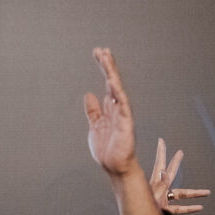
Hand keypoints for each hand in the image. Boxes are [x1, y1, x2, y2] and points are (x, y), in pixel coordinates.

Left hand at [83, 47, 140, 178]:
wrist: (113, 165)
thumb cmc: (106, 147)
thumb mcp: (95, 125)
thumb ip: (93, 111)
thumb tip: (89, 95)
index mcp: (110, 107)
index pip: (107, 82)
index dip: (104, 68)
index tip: (98, 53)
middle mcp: (117, 106)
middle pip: (112, 81)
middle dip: (107, 66)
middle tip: (101, 50)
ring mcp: (122, 113)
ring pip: (117, 88)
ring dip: (111, 73)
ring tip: (106, 58)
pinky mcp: (125, 122)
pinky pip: (122, 104)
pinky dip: (117, 92)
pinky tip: (111, 81)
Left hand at [147, 139, 205, 214]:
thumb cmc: (141, 212)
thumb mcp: (152, 196)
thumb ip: (160, 184)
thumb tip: (164, 171)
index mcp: (155, 183)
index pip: (160, 164)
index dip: (161, 152)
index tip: (161, 140)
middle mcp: (159, 189)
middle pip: (171, 173)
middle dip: (176, 162)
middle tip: (180, 152)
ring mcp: (162, 199)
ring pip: (181, 194)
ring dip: (194, 193)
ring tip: (207, 192)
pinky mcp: (164, 210)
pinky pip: (179, 209)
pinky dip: (189, 208)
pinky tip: (199, 207)